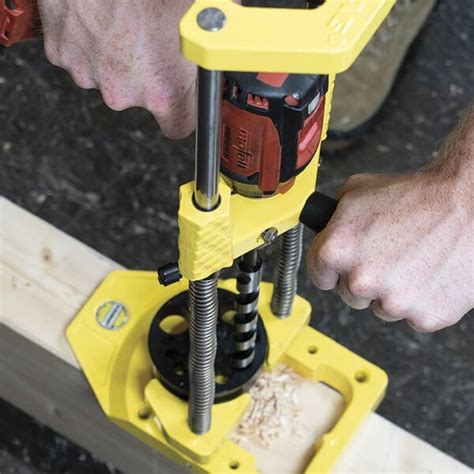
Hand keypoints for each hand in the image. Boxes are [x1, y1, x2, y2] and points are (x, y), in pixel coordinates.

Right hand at [37, 0, 195, 138]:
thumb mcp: (196, 15)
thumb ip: (209, 47)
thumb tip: (220, 48)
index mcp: (162, 91)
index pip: (177, 126)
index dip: (181, 112)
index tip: (181, 104)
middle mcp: (123, 91)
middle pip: (140, 97)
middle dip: (146, 75)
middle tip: (151, 40)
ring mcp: (89, 74)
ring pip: (108, 75)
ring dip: (116, 56)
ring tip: (124, 22)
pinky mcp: (62, 54)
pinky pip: (81, 55)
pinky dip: (89, 40)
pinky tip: (100, 18)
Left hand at [306, 168, 472, 331]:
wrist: (468, 203)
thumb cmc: (416, 195)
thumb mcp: (357, 191)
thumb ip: (331, 217)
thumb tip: (322, 229)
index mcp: (336, 250)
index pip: (319, 276)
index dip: (332, 268)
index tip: (345, 264)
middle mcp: (361, 280)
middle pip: (350, 294)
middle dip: (363, 279)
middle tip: (386, 256)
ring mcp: (394, 301)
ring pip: (382, 307)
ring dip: (392, 291)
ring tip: (412, 260)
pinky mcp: (426, 316)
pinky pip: (413, 315)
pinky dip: (420, 299)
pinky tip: (429, 273)